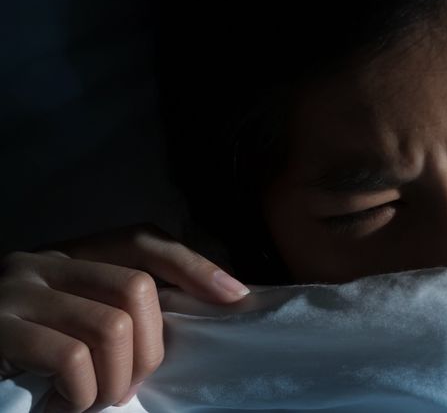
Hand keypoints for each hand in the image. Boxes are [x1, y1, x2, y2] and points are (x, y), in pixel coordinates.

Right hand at [0, 223, 249, 411]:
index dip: (194, 266)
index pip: (143, 240)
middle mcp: (43, 262)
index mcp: (66, 254)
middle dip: (150, 349)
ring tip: (94, 402)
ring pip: (111, 327)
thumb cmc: (8, 345)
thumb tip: (184, 321)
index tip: (235, 297)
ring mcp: (17, 291)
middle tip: (128, 388)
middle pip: (137, 288)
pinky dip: (81, 394)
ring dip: (115, 379)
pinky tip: (65, 409)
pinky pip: (70, 358)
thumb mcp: (61, 315)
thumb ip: (107, 306)